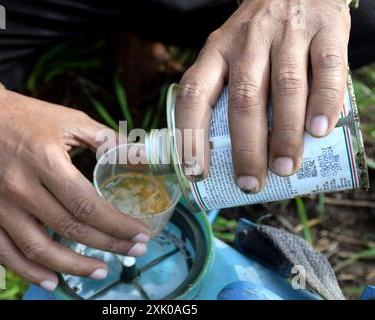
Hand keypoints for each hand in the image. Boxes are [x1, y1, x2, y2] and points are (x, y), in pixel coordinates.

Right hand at [0, 77, 150, 289]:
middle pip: (69, 228)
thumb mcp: (70, 120)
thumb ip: (107, 140)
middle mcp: (20, 186)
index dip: (117, 225)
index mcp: (45, 160)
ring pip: (40, 248)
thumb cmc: (25, 117)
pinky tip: (53, 280)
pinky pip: (6, 253)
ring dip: (74, 267)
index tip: (141, 234)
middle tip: (134, 251)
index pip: (87, 205)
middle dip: (109, 245)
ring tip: (102, 271)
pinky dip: (30, 271)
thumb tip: (142, 156)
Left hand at [176, 0, 349, 192]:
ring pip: (284, 88)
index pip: (193, 94)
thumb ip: (228, 93)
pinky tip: (319, 131)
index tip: (197, 173)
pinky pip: (326, 69)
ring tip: (285, 168)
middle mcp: (247, 41)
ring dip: (284, 134)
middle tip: (250, 183)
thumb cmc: (260, 36)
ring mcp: (287, 33)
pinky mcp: (326, 28)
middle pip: (243, 99)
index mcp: (216, 51)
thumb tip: (232, 155)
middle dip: (245, 148)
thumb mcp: (231, 54)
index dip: (190, 135)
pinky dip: (323, 102)